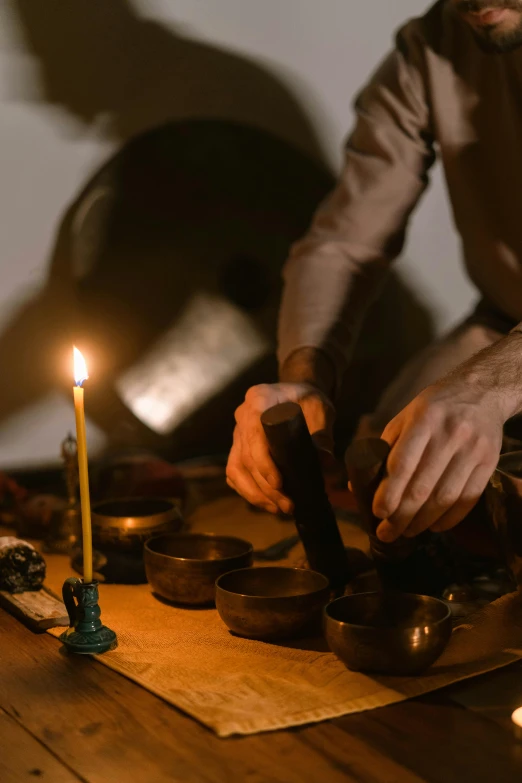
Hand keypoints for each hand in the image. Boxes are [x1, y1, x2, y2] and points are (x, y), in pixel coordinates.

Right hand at [226, 382, 334, 513]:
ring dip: (255, 494)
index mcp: (258, 400)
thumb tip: (325, 461)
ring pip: (236, 469)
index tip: (279, 484)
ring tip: (279, 509)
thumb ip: (322, 434)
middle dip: (265, 487)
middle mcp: (242, 416)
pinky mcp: (237, 448)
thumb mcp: (320, 409)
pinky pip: (235, 473)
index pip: (254, 435)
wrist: (296, 394)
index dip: (263, 463)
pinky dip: (248, 491)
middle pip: (245, 458)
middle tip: (288, 506)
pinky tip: (266, 504)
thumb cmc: (308, 400)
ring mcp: (237, 433)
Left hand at [372, 378, 502, 541]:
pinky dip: (450, 518)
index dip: (389, 493)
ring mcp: (472, 449)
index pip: (402, 463)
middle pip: (422, 486)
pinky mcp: (490, 461)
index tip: (377, 513)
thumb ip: (384, 449)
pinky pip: (468, 498)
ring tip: (407, 533)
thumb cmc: (434, 408)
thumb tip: (358, 486)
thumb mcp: (405, 417)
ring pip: (445, 497)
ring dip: (423, 522)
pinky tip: (434, 527)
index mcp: (423, 420)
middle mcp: (450, 434)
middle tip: (387, 533)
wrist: (481, 391)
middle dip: (401, 516)